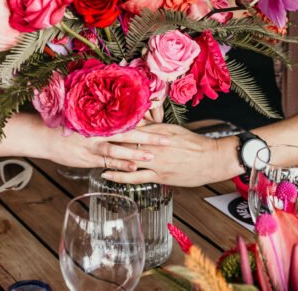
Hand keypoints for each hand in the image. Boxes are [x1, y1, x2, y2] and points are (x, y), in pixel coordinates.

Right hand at [46, 126, 170, 171]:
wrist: (43, 135)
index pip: (128, 118)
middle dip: (150, 136)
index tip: (163, 120)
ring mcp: (94, 143)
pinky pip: (107, 160)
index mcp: (101, 118)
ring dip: (137, 152)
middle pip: (130, 132)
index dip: (146, 119)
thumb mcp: (84, 116)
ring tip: (153, 154)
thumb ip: (101, 118)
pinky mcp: (88, 156)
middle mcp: (99, 129)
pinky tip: (133, 167)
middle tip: (167, 138)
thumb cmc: (65, 125)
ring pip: (120, 147)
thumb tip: (121, 115)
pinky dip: (121, 163)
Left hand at [100, 124, 239, 186]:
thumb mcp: (174, 130)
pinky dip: (119, 176)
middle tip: (85, 137)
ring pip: (127, 158)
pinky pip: (135, 176)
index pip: (131, 125)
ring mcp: (156, 160)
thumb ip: (156, 127)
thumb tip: (140, 121)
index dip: (113, 124)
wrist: (212, 160)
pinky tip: (107, 176)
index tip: (96, 122)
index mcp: (158, 130)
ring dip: (109, 158)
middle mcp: (154, 144)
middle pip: (125, 140)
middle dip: (106, 139)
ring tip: (91, 156)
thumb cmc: (195, 144)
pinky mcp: (159, 175)